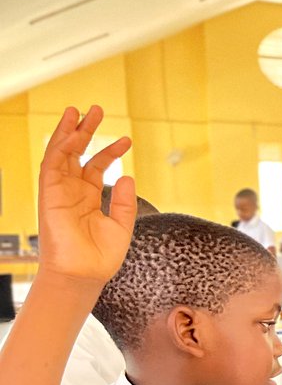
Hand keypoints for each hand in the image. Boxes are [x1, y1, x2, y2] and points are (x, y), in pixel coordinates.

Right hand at [37, 106, 134, 283]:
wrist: (84, 274)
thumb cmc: (100, 257)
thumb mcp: (121, 225)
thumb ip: (125, 201)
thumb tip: (128, 175)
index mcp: (89, 197)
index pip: (97, 166)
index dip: (110, 151)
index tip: (126, 140)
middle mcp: (72, 191)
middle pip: (76, 153)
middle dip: (85, 130)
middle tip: (96, 109)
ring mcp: (60, 191)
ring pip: (61, 153)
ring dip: (70, 131)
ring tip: (80, 111)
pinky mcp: (49, 194)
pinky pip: (52, 165)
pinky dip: (60, 147)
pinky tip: (71, 133)